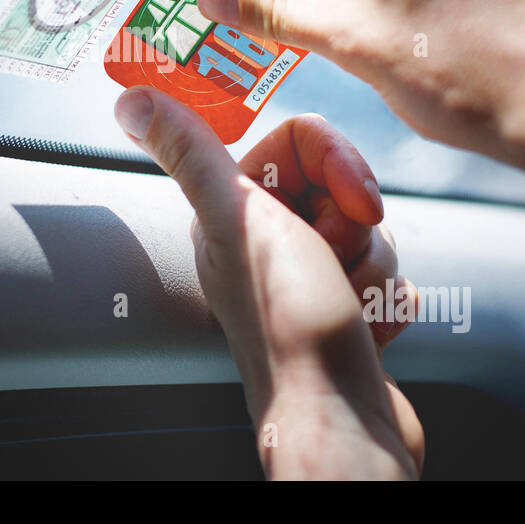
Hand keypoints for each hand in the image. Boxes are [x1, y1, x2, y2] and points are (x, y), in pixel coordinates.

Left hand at [115, 86, 422, 479]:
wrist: (344, 423)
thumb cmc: (290, 328)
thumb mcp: (237, 219)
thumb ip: (191, 152)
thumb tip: (134, 99)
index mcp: (231, 214)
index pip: (299, 140)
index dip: (336, 161)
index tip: (350, 201)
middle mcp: (265, 243)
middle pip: (340, 183)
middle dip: (356, 223)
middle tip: (337, 259)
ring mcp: (308, 279)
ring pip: (370, 231)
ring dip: (372, 267)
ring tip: (347, 305)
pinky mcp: (347, 311)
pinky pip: (390, 276)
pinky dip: (388, 302)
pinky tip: (367, 330)